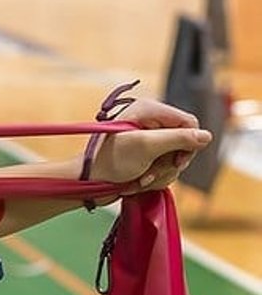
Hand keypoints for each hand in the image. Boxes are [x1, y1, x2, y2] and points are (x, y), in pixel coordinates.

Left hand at [88, 100, 212, 192]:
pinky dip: (156, 177)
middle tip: (151, 171)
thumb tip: (206, 136)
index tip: (178, 161)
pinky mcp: (147, 156)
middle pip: (185, 142)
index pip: (189, 122)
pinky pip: (167, 168)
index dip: (189, 143)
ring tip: (140, 177)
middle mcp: (150, 122)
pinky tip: (139, 181)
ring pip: (177, 159)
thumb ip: (178, 139)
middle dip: (170, 162)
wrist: (87, 183)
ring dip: (161, 173)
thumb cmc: (109, 162)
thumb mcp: (146, 147)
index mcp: (148, 110)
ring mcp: (149, 140)